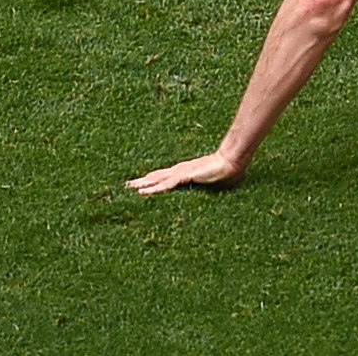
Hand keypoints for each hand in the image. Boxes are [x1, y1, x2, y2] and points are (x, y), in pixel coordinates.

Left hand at [127, 148, 243, 194]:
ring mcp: (181, 173)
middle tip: (126, 186)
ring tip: (128, 188)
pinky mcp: (184, 176)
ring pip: (157, 180)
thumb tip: (209, 185)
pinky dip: (153, 189)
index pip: (163, 176)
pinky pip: (165, 185)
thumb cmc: (225, 171)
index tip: (139, 184)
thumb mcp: (210, 180)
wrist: (231, 162)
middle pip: (156, 176)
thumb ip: (205, 183)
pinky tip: (142, 193)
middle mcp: (179, 171)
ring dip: (142, 185)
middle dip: (141, 182)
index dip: (151, 180)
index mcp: (184, 172)